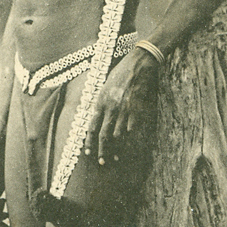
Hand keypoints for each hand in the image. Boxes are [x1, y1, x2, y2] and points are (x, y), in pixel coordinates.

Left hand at [84, 49, 158, 164]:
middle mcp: (110, 107)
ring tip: (116, 158)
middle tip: (101, 162)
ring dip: (117, 148)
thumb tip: (96, 116)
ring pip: (118, 135)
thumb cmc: (121, 73)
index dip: (89, 142)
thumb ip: (101, 102)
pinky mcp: (137, 109)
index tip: (88, 152)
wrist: (138, 64)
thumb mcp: (105, 86)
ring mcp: (124, 109)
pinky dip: (130, 137)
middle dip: (102, 151)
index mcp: (100, 102)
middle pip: (104, 135)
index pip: (91, 126)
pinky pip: (132, 128)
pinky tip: (129, 145)